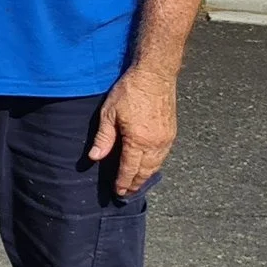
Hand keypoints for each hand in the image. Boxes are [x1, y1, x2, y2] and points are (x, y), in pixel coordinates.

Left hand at [89, 65, 176, 195]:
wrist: (155, 74)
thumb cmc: (130, 91)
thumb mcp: (109, 113)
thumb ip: (104, 138)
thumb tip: (95, 157)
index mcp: (139, 141)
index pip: (130, 168)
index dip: (123, 182)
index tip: (118, 191)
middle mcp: (156, 143)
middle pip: (145, 171)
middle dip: (135, 183)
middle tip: (127, 192)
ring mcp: (166, 139)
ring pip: (156, 165)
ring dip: (146, 176)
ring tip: (137, 183)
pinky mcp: (171, 132)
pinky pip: (163, 155)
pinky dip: (155, 164)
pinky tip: (149, 166)